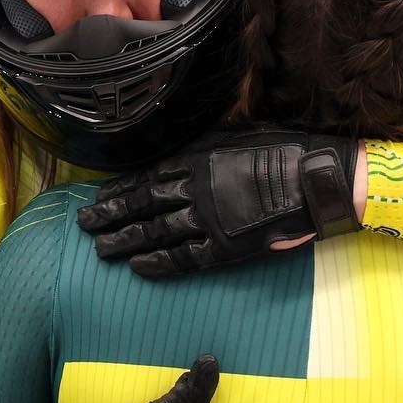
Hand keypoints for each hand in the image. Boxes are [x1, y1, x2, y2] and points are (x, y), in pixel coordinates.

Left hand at [76, 128, 360, 276]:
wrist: (318, 180)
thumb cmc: (286, 151)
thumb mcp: (239, 134)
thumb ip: (207, 146)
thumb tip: (184, 153)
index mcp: (198, 158)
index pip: (147, 176)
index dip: (120, 189)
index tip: (98, 196)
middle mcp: (195, 188)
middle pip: (141, 204)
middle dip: (110, 215)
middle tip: (84, 224)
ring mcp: (208, 219)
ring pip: (155, 232)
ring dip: (124, 242)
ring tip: (100, 250)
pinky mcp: (225, 247)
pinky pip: (183, 258)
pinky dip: (158, 264)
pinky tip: (137, 268)